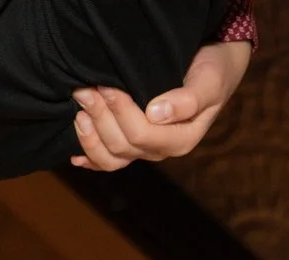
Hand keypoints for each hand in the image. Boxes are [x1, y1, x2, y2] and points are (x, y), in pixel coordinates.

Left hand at [70, 42, 251, 168]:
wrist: (214, 69)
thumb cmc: (213, 71)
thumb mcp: (209, 81)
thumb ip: (189, 100)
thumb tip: (156, 113)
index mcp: (180, 140)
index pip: (141, 134)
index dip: (120, 111)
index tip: (107, 85)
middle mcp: (161, 150)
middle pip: (122, 144)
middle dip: (100, 117)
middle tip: (85, 89)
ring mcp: (146, 149)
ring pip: (111, 157)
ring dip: (90, 137)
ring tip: (79, 111)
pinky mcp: (134, 144)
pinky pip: (109, 162)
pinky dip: (91, 159)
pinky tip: (75, 158)